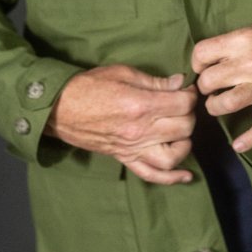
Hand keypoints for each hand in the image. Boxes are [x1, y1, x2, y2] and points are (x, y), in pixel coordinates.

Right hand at [44, 65, 196, 184]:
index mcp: (140, 105)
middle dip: (188, 114)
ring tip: (181, 131)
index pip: (182, 104)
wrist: (61, 108)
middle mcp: (139, 131)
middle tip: (182, 105)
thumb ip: (154, 81)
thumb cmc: (90, 86)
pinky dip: (172, 178)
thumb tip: (180, 83)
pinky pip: (151, 175)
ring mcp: (132, 148)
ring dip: (184, 144)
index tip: (186, 89)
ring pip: (173, 156)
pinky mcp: (125, 159)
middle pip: (183, 127)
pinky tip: (186, 175)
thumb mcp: (123, 73)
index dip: (190, 94)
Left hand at [192, 16, 251, 152]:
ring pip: (224, 105)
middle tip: (212, 85)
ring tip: (218, 103)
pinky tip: (238, 146)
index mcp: (244, 41)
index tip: (203, 66)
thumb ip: (238, 40)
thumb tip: (217, 53)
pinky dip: (248, 140)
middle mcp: (250, 64)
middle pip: (209, 81)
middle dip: (206, 85)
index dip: (198, 61)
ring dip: (216, 107)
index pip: (202, 53)